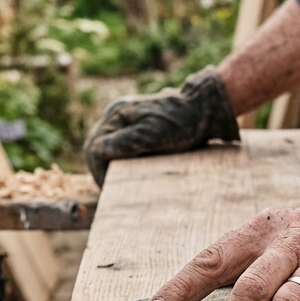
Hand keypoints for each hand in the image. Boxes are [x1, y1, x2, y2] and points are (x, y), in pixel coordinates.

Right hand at [83, 67, 239, 185]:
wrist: (205, 110)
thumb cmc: (182, 124)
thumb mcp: (152, 135)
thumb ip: (123, 143)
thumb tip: (96, 154)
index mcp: (116, 114)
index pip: (94, 149)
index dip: (99, 172)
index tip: (110, 189)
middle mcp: (116, 113)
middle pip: (97, 147)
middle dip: (103, 170)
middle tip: (114, 190)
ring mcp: (125, 117)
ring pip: (107, 147)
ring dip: (112, 166)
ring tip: (122, 182)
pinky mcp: (136, 123)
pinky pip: (120, 144)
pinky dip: (122, 159)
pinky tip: (133, 170)